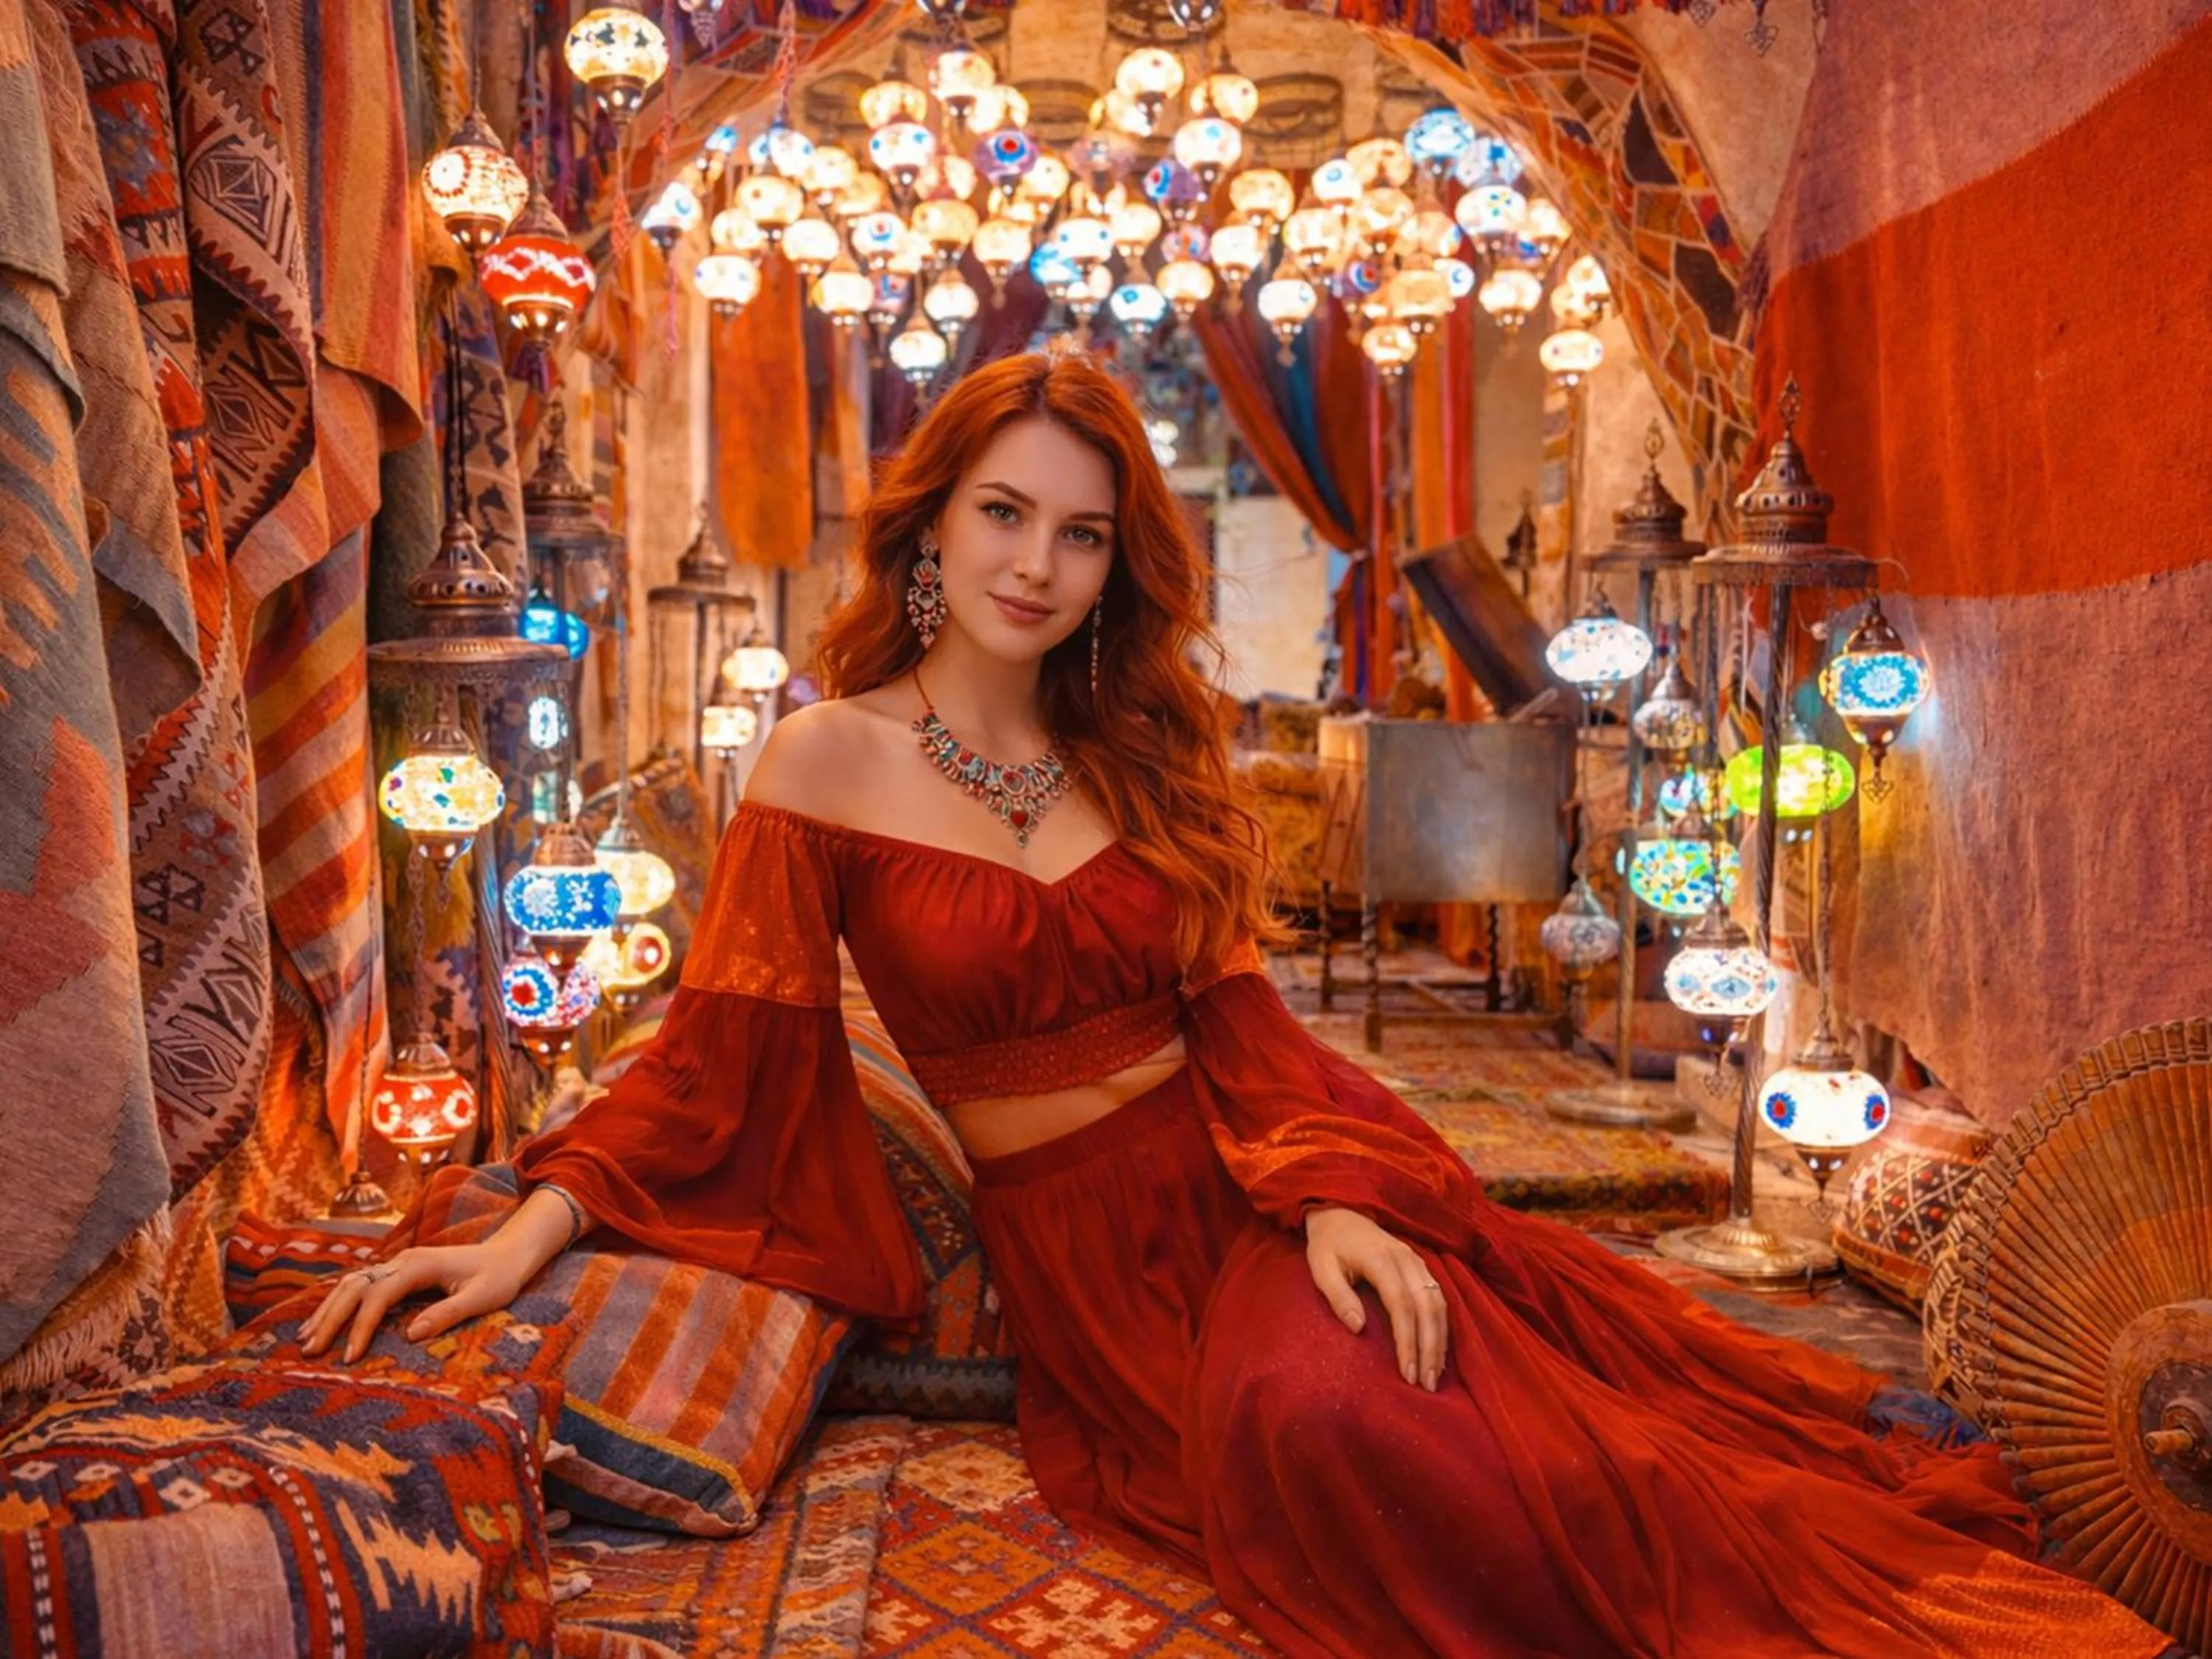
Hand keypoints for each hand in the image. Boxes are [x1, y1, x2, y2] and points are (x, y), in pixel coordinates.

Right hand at [298, 1244, 530, 1363]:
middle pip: (355, 1287)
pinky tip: (322, 1323)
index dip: (361, 1326)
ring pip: (351, 1284)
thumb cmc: (499, 1278)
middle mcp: (403, 1261)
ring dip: (327, 1310)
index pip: (379, 1296)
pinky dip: (338, 1303)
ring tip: (304, 1340)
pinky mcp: (398, 1273)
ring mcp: (398, 1265)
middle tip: (310, 1352)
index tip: (350, 1357)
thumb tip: (410, 1335)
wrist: (508, 1254)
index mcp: (420, 1265)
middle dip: (330, 1318)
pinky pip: (360, 1286)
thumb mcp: (482, 1298)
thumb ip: (448, 1313)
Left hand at [1303, 1206, 1448, 1391]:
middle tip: (1426, 1384)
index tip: (1406, 1373)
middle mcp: (1406, 1259)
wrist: (1340, 1213)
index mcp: (1380, 1259)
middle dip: (1430, 1348)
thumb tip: (1358, 1328)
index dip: (1407, 1341)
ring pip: (1439, 1303)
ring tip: (1434, 1374)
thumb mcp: (1321, 1267)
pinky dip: (1441, 1326)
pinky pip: (1439, 1298)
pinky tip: (1437, 1350)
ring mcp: (1417, 1261)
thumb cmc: (1328, 1245)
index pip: (1402, 1305)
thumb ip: (1338, 1295)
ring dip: (1440, 1340)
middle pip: (1427, 1307)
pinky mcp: (1421, 1266)